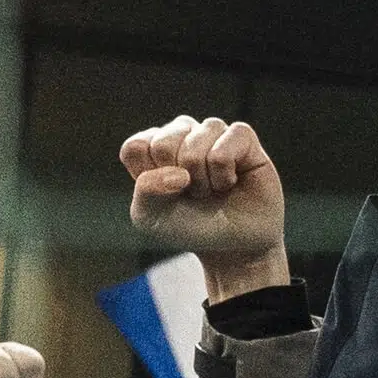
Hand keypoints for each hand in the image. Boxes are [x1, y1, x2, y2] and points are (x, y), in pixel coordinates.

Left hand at [120, 115, 291, 299]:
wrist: (231, 246)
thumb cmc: (189, 226)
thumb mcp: (151, 218)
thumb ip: (146, 190)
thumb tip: (177, 174)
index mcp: (154, 145)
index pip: (135, 148)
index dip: (149, 179)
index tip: (165, 195)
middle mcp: (183, 132)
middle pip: (162, 145)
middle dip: (177, 182)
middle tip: (193, 194)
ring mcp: (212, 131)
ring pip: (193, 149)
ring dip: (202, 182)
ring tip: (212, 190)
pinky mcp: (242, 136)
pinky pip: (222, 152)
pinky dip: (223, 177)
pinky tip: (230, 182)